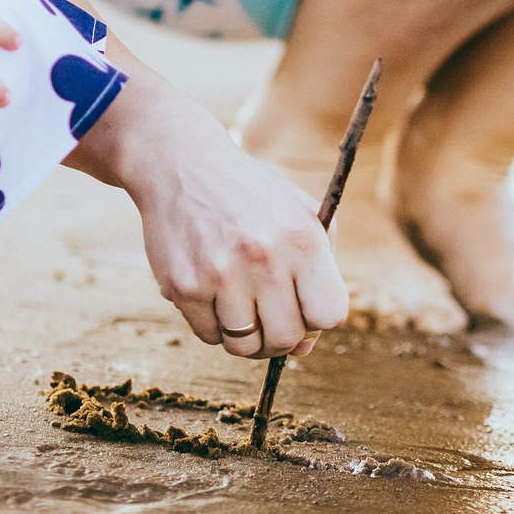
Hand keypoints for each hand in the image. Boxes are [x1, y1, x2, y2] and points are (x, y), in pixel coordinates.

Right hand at [89, 84, 347, 358]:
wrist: (184, 167)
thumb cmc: (253, 198)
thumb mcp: (303, 215)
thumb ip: (320, 275)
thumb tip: (306, 345)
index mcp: (302, 239)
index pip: (330, 314)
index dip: (318, 317)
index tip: (304, 304)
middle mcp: (263, 258)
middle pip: (286, 339)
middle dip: (282, 334)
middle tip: (270, 311)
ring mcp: (220, 274)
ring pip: (244, 347)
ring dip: (246, 334)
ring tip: (241, 303)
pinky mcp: (183, 286)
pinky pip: (209, 336)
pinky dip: (214, 324)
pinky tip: (213, 292)